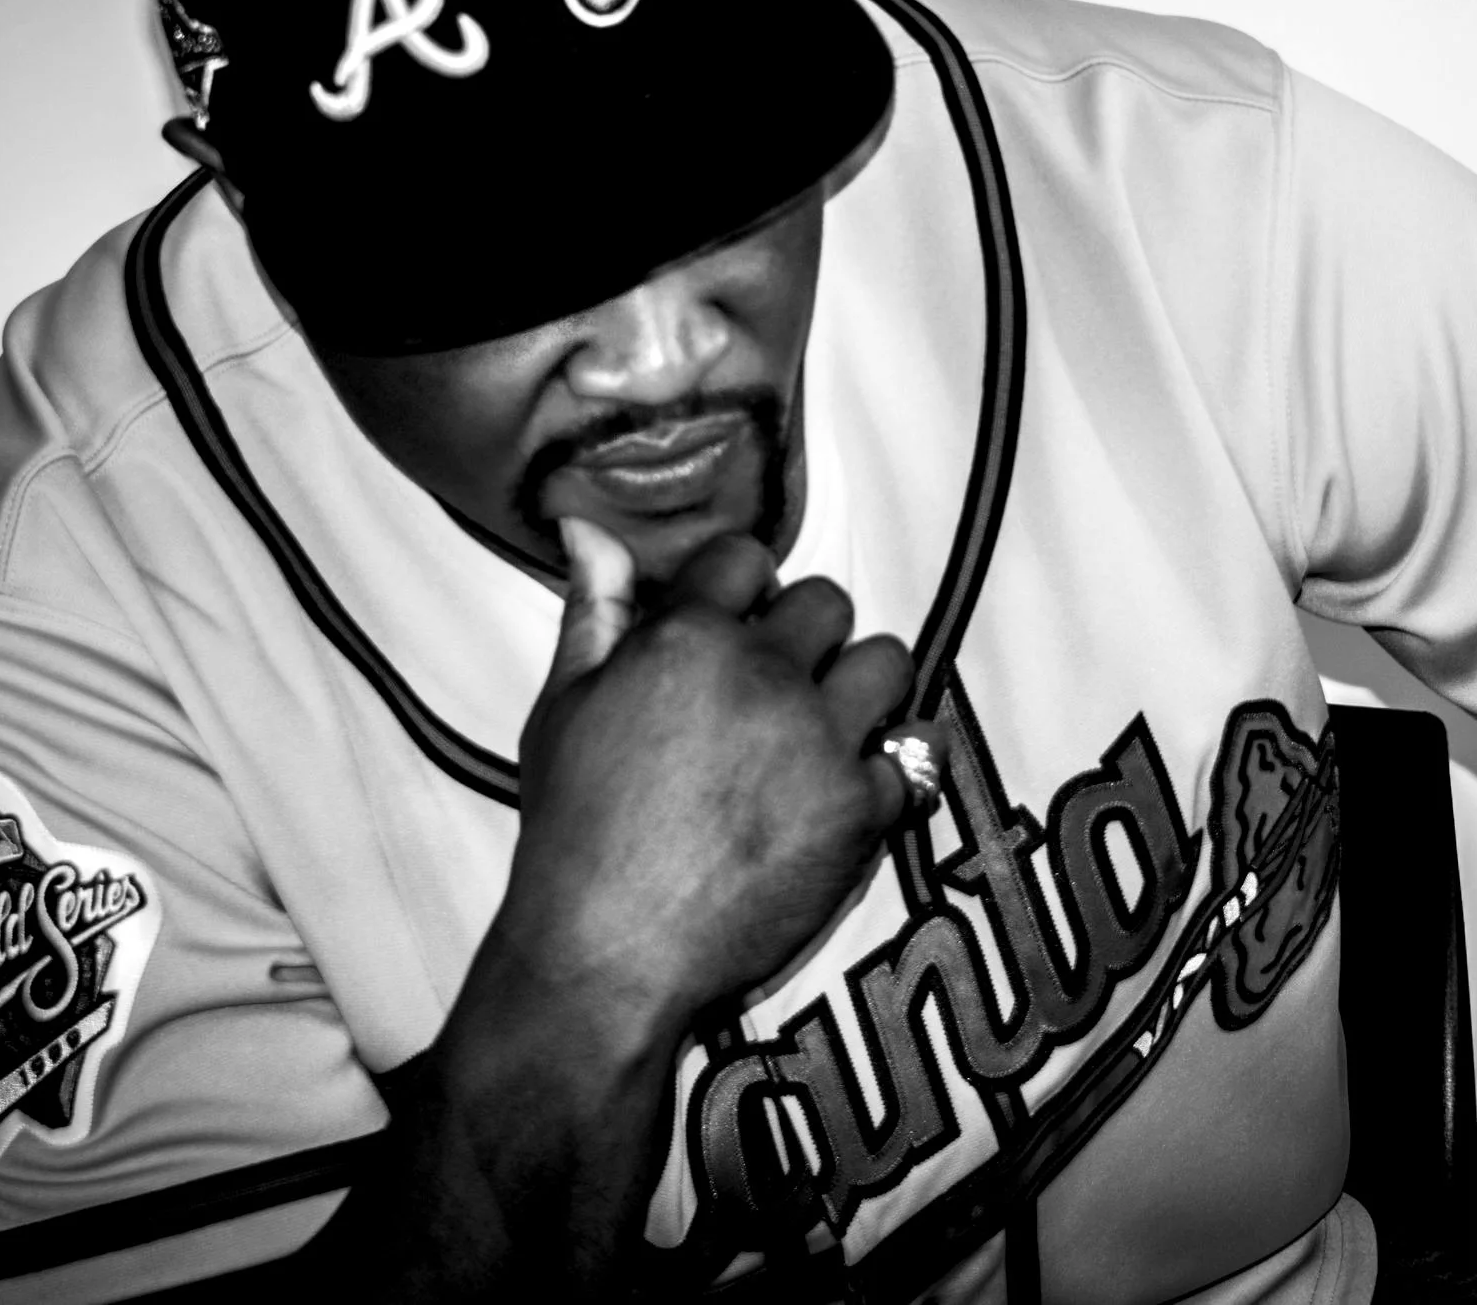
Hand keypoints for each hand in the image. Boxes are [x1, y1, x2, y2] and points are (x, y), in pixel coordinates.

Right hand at [495, 521, 925, 1032]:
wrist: (607, 951)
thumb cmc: (574, 829)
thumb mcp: (562, 707)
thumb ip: (592, 610)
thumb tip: (589, 526)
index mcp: (686, 639)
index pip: (748, 555)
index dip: (744, 590)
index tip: (736, 628)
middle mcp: (762, 676)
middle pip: (829, 602)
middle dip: (808, 636)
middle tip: (781, 687)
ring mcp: (819, 742)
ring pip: (889, 663)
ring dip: (863, 689)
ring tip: (829, 729)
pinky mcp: (859, 810)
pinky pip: (914, 758)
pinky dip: (891, 772)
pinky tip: (852, 791)